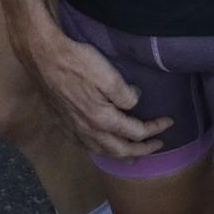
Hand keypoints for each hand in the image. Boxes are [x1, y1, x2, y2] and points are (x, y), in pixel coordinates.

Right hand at [18, 25, 171, 159]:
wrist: (43, 57)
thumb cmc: (77, 62)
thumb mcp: (108, 75)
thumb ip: (125, 94)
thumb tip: (135, 102)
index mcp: (102, 119)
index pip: (136, 132)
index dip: (155, 129)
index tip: (169, 122)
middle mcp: (88, 130)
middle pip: (120, 150)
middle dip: (142, 150)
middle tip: (158, 146)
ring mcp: (73, 129)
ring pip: (101, 151)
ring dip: (121, 155)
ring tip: (133, 156)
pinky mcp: (64, 124)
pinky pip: (86, 146)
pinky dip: (100, 151)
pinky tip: (101, 147)